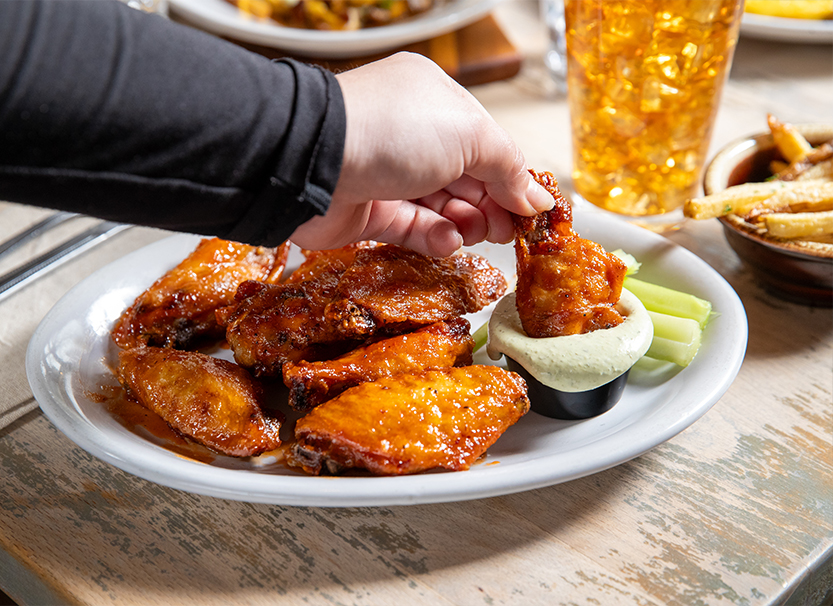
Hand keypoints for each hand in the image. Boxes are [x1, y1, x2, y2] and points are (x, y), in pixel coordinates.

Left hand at [290, 52, 553, 256]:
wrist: (314, 161)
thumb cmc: (390, 129)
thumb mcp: (469, 133)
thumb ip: (508, 166)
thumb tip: (536, 197)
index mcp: (433, 102)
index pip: (484, 143)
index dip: (511, 177)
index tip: (532, 210)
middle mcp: (409, 135)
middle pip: (465, 178)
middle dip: (493, 205)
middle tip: (511, 231)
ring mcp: (387, 175)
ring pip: (441, 206)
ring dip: (467, 223)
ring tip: (482, 234)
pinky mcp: (368, 213)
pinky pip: (413, 228)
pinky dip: (436, 237)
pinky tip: (451, 240)